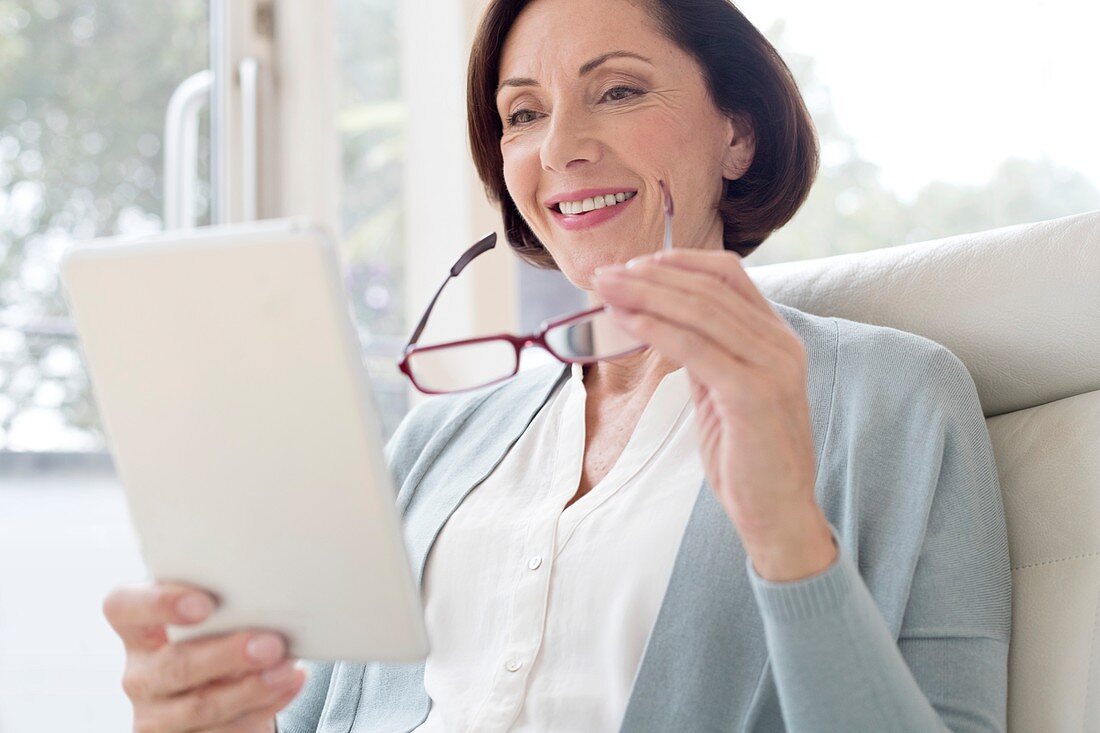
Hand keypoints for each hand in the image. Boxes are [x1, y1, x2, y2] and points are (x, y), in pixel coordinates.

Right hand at [103, 582, 304, 731]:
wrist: (226, 691)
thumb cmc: (221, 636)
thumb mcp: (216, 616)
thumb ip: (225, 604)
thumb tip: (268, 599)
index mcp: (138, 629)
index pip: (124, 608)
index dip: (158, 604)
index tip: (204, 605)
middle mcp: (140, 673)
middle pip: (173, 666)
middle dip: (227, 655)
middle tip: (271, 644)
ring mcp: (156, 715)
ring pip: (201, 706)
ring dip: (252, 687)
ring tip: (287, 668)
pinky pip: (224, 731)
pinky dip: (264, 706)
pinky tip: (289, 684)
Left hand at [593, 249, 836, 580]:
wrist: (777, 513)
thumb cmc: (747, 456)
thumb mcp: (725, 392)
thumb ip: (707, 354)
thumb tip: (666, 325)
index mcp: (776, 337)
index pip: (728, 274)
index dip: (679, 263)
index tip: (634, 264)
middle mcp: (780, 344)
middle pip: (708, 288)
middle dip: (649, 276)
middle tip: (604, 274)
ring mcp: (771, 367)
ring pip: (700, 312)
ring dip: (645, 296)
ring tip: (605, 290)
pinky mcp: (753, 395)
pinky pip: (697, 350)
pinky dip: (657, 330)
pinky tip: (626, 322)